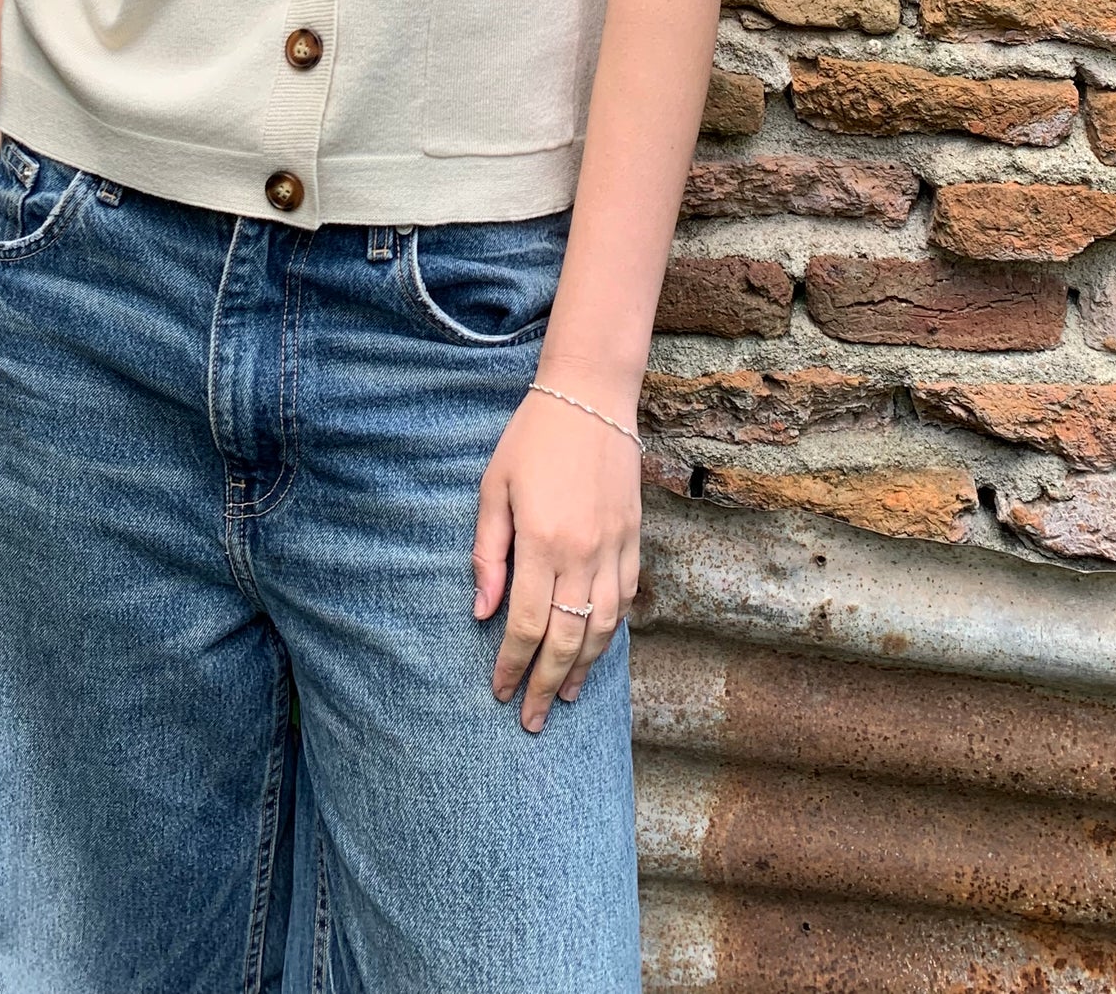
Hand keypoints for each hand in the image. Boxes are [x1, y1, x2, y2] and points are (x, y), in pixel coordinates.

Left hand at [472, 386, 639, 732]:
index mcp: (541, 542)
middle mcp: (582, 552)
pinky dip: (611, 632)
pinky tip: (596, 649)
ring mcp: (614, 547)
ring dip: (583, 669)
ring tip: (562, 696)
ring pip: (602, 628)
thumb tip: (481, 613)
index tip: (499, 692)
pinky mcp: (634, 538)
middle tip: (529, 719)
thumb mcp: (493, 489)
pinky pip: (625, 599)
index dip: (512, 665)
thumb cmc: (531, 438)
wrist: (590, 396)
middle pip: (567, 639)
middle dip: (545, 684)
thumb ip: (488, 554)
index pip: (527, 625)